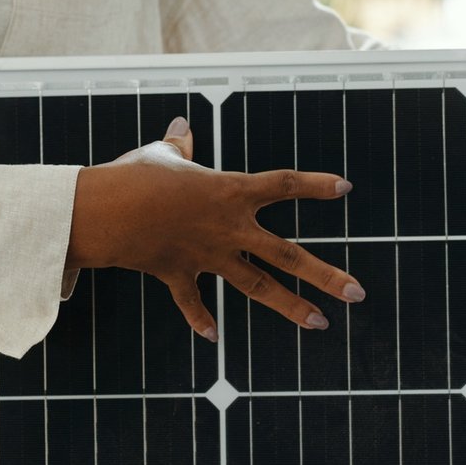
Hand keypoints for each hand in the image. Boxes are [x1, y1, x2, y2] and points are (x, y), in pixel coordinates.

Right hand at [66, 116, 365, 341]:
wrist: (108, 213)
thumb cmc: (136, 176)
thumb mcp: (161, 154)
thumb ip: (180, 145)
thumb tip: (183, 128)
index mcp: (230, 191)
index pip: (283, 184)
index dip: (315, 185)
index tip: (345, 188)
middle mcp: (229, 228)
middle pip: (287, 255)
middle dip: (324, 274)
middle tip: (357, 293)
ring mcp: (208, 256)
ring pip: (258, 286)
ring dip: (290, 306)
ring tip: (320, 323)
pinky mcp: (180, 274)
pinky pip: (193, 302)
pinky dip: (201, 319)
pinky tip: (214, 336)